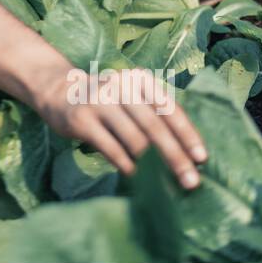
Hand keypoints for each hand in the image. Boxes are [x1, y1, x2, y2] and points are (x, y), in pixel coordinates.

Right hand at [28, 63, 207, 189]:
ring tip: (166, 183)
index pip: (169, 108)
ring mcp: (99, 102)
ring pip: (134, 139)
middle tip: (190, 181)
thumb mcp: (130, 95)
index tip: (202, 158)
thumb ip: (153, 114)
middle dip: (175, 156)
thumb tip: (185, 152)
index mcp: (138, 79)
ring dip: (153, 165)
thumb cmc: (106, 99)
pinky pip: (111, 148)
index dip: (187, 135)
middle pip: (155, 126)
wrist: (59, 90)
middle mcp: (120, 86)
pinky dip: (127, 165)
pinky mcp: (82, 120)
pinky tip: (136, 176)